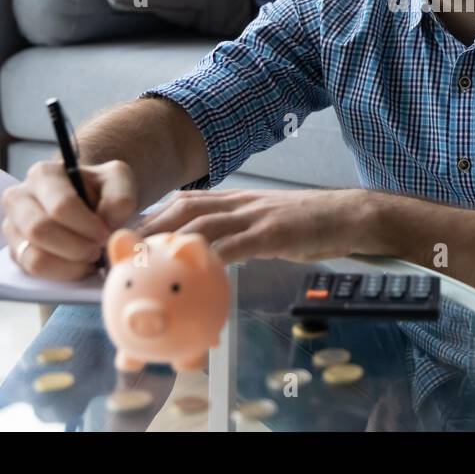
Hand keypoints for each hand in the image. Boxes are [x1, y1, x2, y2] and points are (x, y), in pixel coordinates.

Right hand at [0, 159, 138, 279]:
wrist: (93, 202)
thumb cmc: (102, 190)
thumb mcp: (118, 181)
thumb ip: (119, 198)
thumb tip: (106, 225)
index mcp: (44, 175)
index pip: (61, 205)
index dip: (87, 226)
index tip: (105, 235)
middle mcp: (19, 198)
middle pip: (40, 230)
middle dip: (76, 247)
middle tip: (98, 250)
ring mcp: (13, 227)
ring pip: (34, 256)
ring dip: (70, 264)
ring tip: (91, 259)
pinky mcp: (15, 252)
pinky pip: (33, 271)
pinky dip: (62, 273)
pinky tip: (80, 265)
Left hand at [136, 188, 377, 263]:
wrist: (351, 216)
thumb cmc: (311, 226)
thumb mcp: (268, 227)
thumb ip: (240, 239)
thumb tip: (213, 262)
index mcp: (238, 200)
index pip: (187, 202)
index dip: (154, 216)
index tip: (128, 236)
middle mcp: (241, 202)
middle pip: (185, 208)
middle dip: (150, 227)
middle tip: (123, 251)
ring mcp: (257, 215)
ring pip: (204, 223)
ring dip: (170, 241)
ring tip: (146, 262)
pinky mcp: (274, 232)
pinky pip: (237, 245)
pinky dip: (213, 257)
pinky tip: (195, 273)